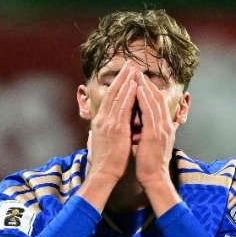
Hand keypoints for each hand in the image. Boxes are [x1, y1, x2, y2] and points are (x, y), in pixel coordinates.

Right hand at [87, 63, 139, 184]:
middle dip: (122, 77)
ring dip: (126, 81)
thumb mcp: (103, 140)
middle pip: (112, 92)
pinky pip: (123, 107)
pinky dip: (128, 94)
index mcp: (100, 121)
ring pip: (118, 96)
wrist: (104, 172)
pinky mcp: (116, 128)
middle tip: (130, 64)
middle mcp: (103, 118)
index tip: (124, 74)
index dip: (117, 84)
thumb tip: (106, 126)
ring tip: (134, 69)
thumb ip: (106, 130)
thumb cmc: (107, 160)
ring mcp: (108, 122)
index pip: (109, 98)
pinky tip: (134, 85)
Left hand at [134, 77, 180, 212]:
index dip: (151, 90)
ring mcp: (162, 129)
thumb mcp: (151, 144)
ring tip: (138, 75)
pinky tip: (138, 89)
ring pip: (155, 102)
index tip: (142, 80)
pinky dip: (144, 99)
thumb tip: (141, 125)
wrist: (154, 178)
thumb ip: (149, 132)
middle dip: (148, 84)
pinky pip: (149, 112)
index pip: (158, 104)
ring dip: (146, 87)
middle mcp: (166, 125)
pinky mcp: (155, 134)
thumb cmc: (149, 163)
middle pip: (158, 99)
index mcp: (165, 128)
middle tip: (139, 72)